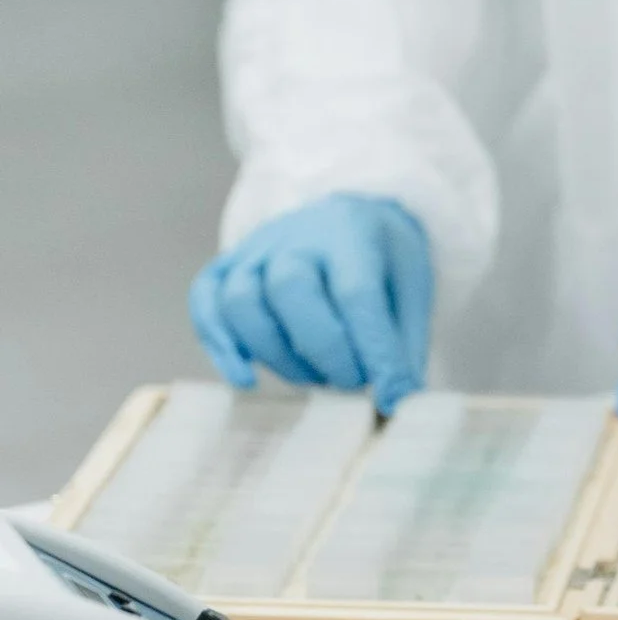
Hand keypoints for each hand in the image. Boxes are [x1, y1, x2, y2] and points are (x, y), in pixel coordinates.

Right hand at [189, 195, 433, 412]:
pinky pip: (205, 302)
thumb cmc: (380, 263)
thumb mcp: (410, 290)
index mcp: (352, 234)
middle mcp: (296, 236)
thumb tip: (400, 399)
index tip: (392, 395)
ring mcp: (254, 250)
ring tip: (314, 378)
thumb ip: (403, 344)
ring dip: (276, 354)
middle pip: (290, 289)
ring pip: (241, 301)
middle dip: (323, 350)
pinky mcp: (225, 268)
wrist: (345, 219)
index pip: (358, 293)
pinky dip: (220, 345)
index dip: (373, 350)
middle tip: (352, 381)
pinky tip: (245, 377)